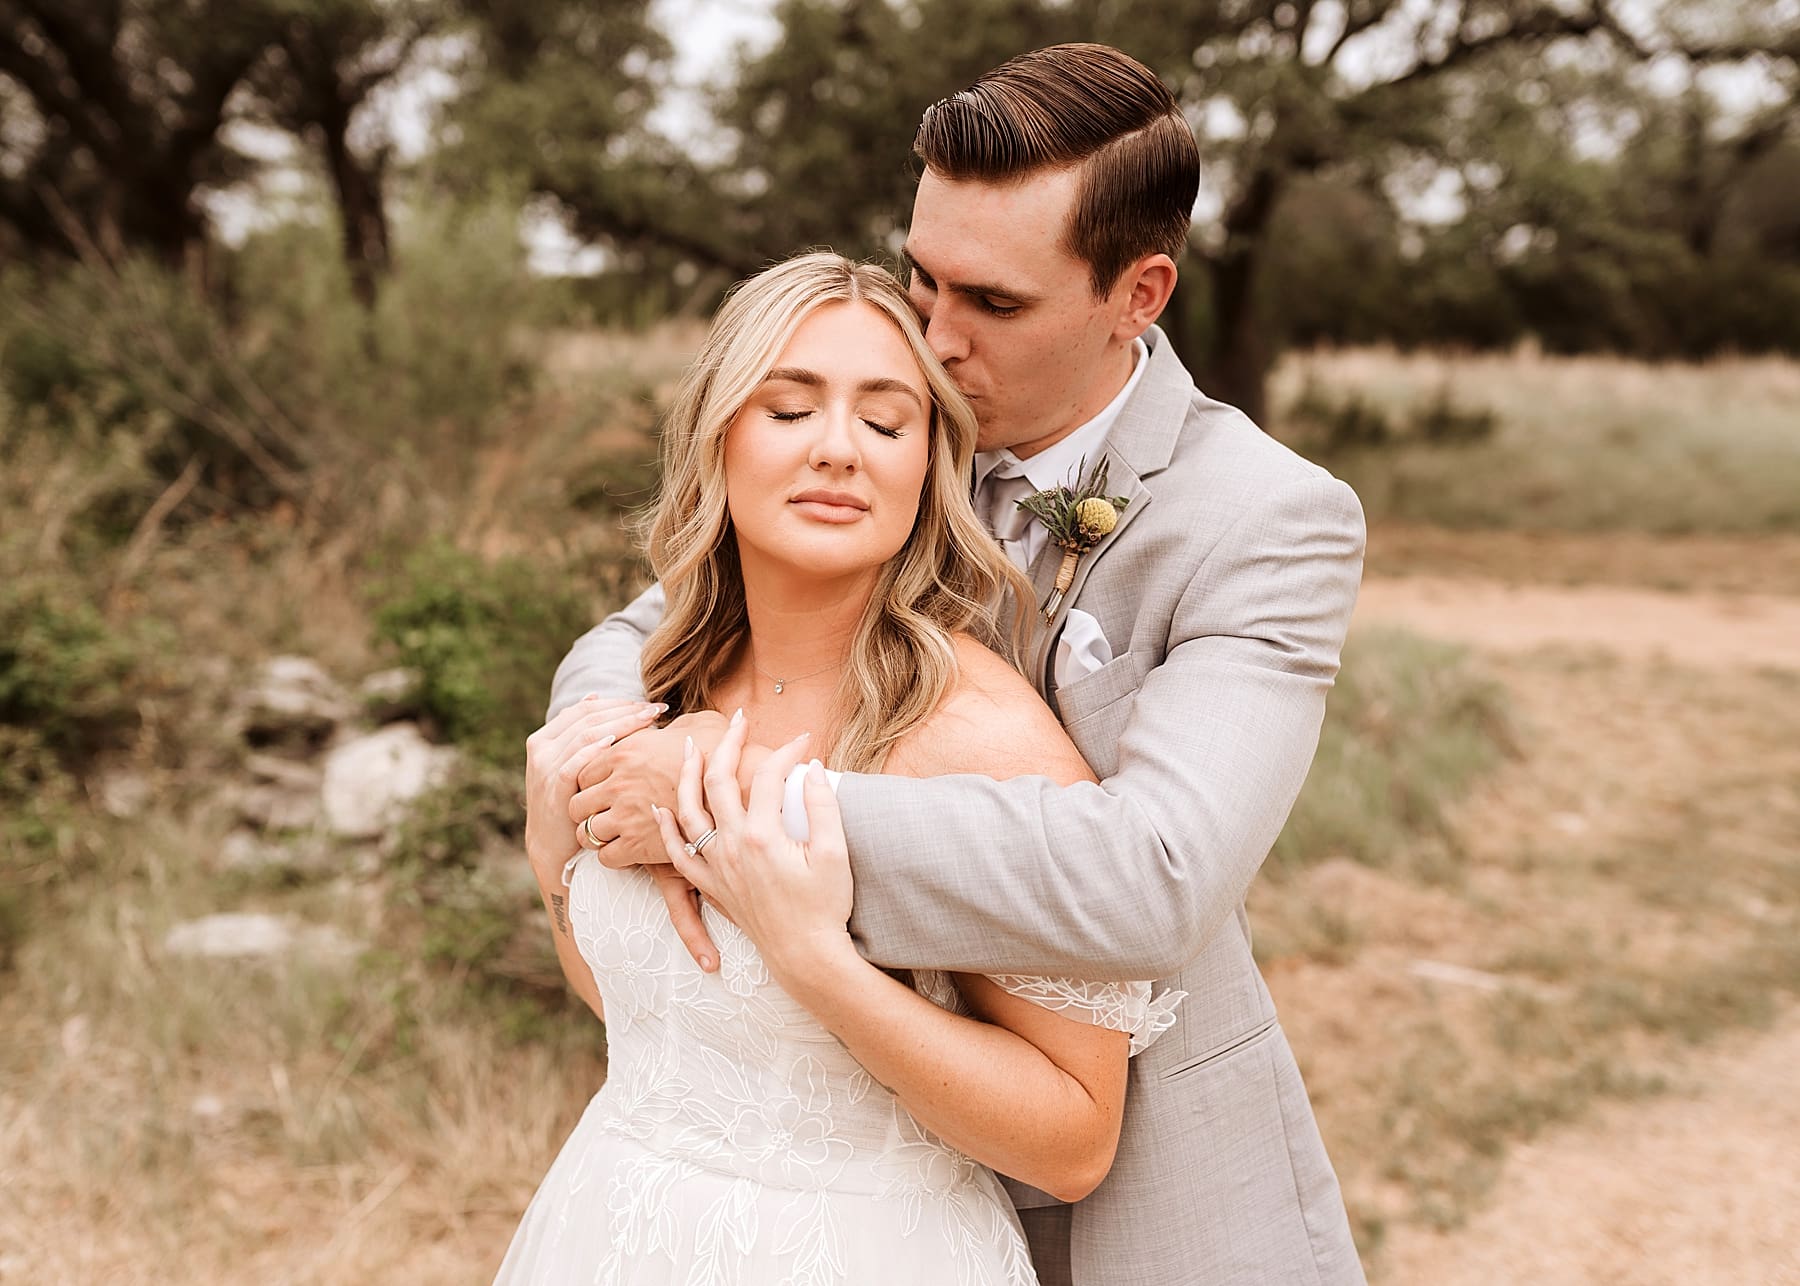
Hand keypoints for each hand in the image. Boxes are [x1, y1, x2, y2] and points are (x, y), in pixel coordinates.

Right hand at [523, 696, 664, 889]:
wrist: (552, 845)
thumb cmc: (571, 801)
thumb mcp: (571, 764)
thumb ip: (580, 733)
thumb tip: (595, 696)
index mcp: (546, 737)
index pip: (585, 709)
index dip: (617, 703)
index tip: (647, 704)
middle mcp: (542, 748)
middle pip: (588, 717)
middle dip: (625, 710)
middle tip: (656, 709)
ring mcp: (546, 768)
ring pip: (585, 735)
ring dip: (620, 724)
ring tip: (648, 720)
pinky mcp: (553, 788)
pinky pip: (574, 764)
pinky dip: (595, 751)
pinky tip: (618, 744)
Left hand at [572, 709, 729, 973]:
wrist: (744, 784)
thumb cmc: (723, 751)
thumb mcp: (692, 724)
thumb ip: (667, 725)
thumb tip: (666, 717)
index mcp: (624, 751)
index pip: (581, 770)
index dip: (590, 782)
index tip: (604, 788)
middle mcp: (617, 783)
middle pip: (576, 803)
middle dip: (586, 811)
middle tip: (603, 814)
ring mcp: (626, 814)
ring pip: (586, 832)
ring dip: (597, 835)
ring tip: (614, 835)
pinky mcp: (639, 844)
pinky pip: (606, 856)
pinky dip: (612, 856)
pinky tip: (628, 850)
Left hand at [653, 711, 854, 984]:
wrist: (805, 956)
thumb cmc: (824, 906)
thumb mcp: (834, 853)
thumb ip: (822, 805)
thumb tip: (812, 767)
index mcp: (762, 835)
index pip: (768, 777)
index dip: (786, 752)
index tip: (803, 740)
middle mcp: (731, 846)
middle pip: (719, 782)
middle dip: (729, 744)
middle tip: (739, 719)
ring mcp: (717, 866)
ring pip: (688, 811)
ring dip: (686, 775)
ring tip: (688, 747)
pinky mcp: (712, 885)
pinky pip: (677, 854)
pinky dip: (666, 828)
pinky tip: (661, 808)